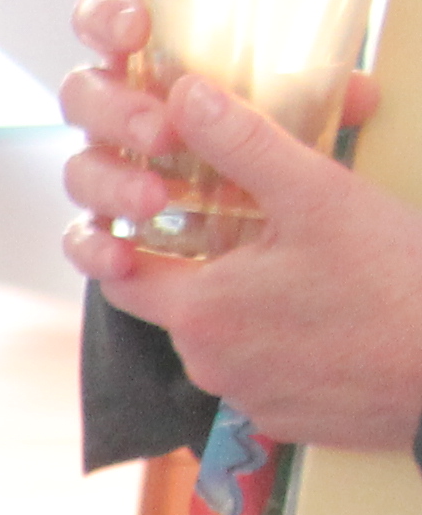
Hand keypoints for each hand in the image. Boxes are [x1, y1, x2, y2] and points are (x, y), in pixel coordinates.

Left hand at [59, 0, 421, 451]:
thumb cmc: (394, 282)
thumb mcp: (318, 195)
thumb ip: (243, 143)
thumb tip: (184, 94)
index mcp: (197, 314)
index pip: (120, 275)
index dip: (126, 239)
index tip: (154, 209)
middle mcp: (208, 368)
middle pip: (177, 305)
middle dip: (201, 266)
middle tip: (246, 227)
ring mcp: (248, 401)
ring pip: (225, 341)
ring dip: (247, 305)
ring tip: (296, 267)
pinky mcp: (289, 420)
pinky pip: (266, 373)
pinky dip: (283, 343)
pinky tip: (325, 313)